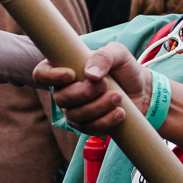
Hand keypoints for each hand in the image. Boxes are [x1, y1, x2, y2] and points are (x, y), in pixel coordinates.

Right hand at [32, 42, 150, 134]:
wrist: (141, 88)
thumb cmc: (123, 67)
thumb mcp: (118, 53)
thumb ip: (104, 56)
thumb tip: (90, 74)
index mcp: (64, 68)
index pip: (42, 74)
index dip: (50, 76)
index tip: (71, 74)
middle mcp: (64, 91)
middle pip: (60, 98)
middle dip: (83, 93)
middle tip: (104, 85)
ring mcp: (75, 110)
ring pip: (75, 115)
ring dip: (97, 107)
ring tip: (117, 97)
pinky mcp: (88, 125)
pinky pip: (89, 128)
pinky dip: (105, 122)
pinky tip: (120, 113)